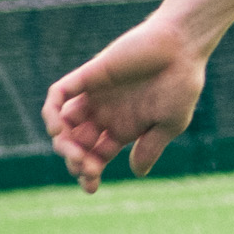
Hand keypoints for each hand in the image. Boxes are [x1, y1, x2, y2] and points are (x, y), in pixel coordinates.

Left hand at [43, 13, 211, 191]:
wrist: (183, 46)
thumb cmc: (182, 84)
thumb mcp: (170, 123)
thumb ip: (150, 147)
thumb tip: (136, 173)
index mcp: (124, 128)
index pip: (96, 155)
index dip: (88, 173)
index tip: (91, 187)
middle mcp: (105, 113)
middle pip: (77, 144)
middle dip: (76, 160)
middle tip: (86, 167)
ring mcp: (95, 95)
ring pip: (63, 123)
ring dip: (61, 141)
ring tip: (73, 152)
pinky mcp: (88, 76)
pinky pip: (58, 95)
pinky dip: (51, 112)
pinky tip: (56, 128)